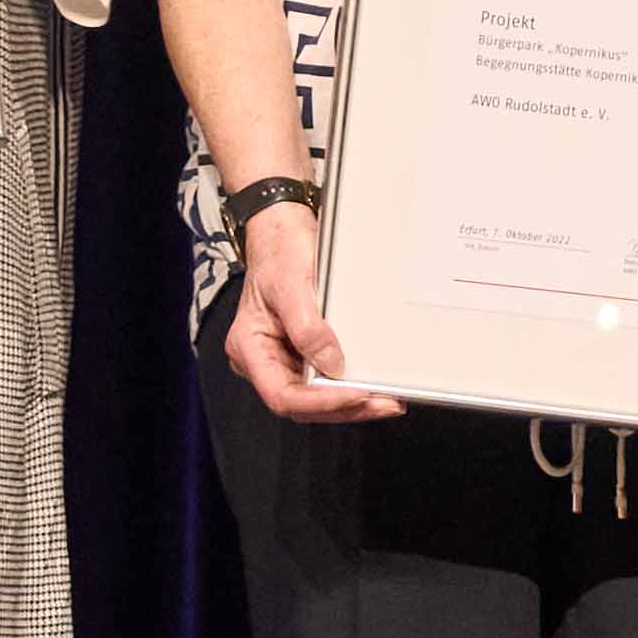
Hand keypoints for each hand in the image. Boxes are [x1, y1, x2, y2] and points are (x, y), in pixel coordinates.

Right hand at [219, 194, 403, 421]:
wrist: (283, 229)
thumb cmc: (280, 251)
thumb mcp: (293, 284)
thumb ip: (308, 328)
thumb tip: (332, 366)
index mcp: (249, 347)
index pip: (282, 394)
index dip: (320, 402)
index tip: (355, 396)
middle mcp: (263, 359)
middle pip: (302, 403)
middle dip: (344, 408)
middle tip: (385, 404)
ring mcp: (284, 357)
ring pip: (316, 398)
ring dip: (352, 403)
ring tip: (388, 401)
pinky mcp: (303, 353)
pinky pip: (325, 380)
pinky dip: (350, 387)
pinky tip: (376, 386)